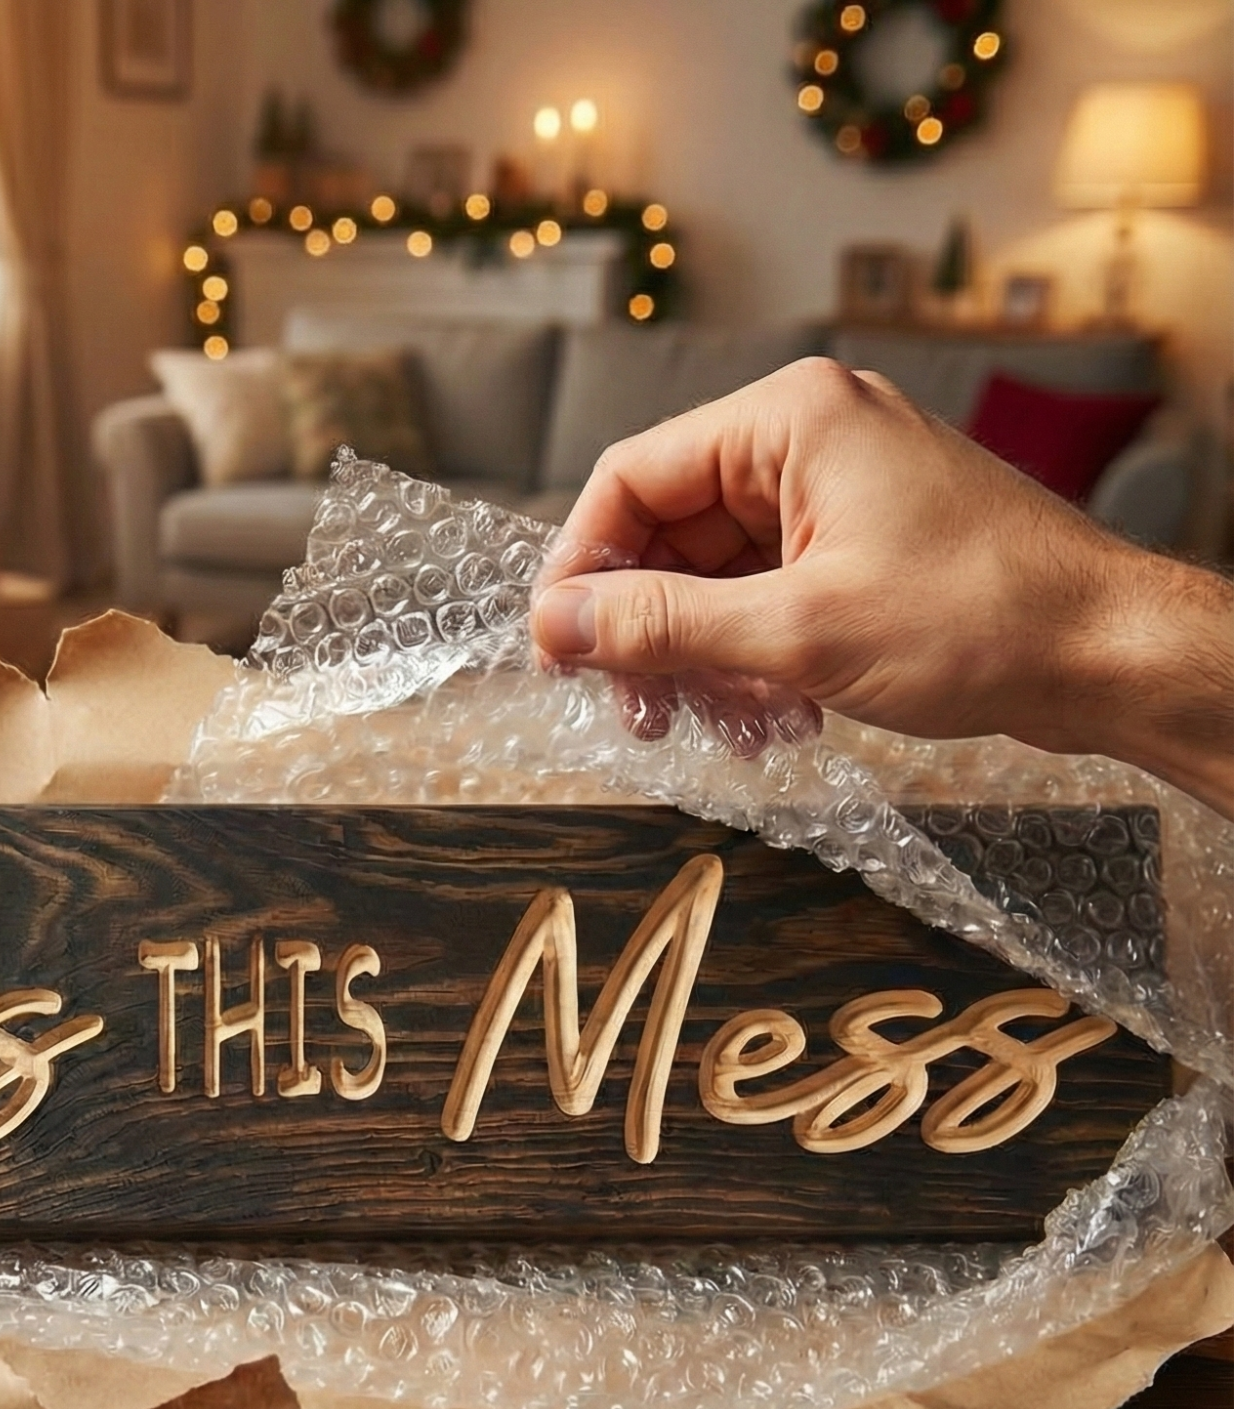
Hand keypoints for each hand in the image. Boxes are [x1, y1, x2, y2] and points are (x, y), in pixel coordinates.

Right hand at [530, 359, 1233, 812]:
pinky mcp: (860, 545)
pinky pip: (766, 598)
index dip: (580, 569)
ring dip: (703, 662)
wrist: (1109, 655)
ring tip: (724, 730)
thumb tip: (557, 624)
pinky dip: (753, 661)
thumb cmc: (981, 619)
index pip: (632, 479)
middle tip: (640, 714)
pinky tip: (774, 720)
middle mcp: (807, 441)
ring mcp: (837, 494)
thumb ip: (662, 625)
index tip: (557, 649)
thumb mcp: (796, 632)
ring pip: (716, 578)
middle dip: (649, 632)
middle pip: (669, 534)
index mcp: (788, 421)